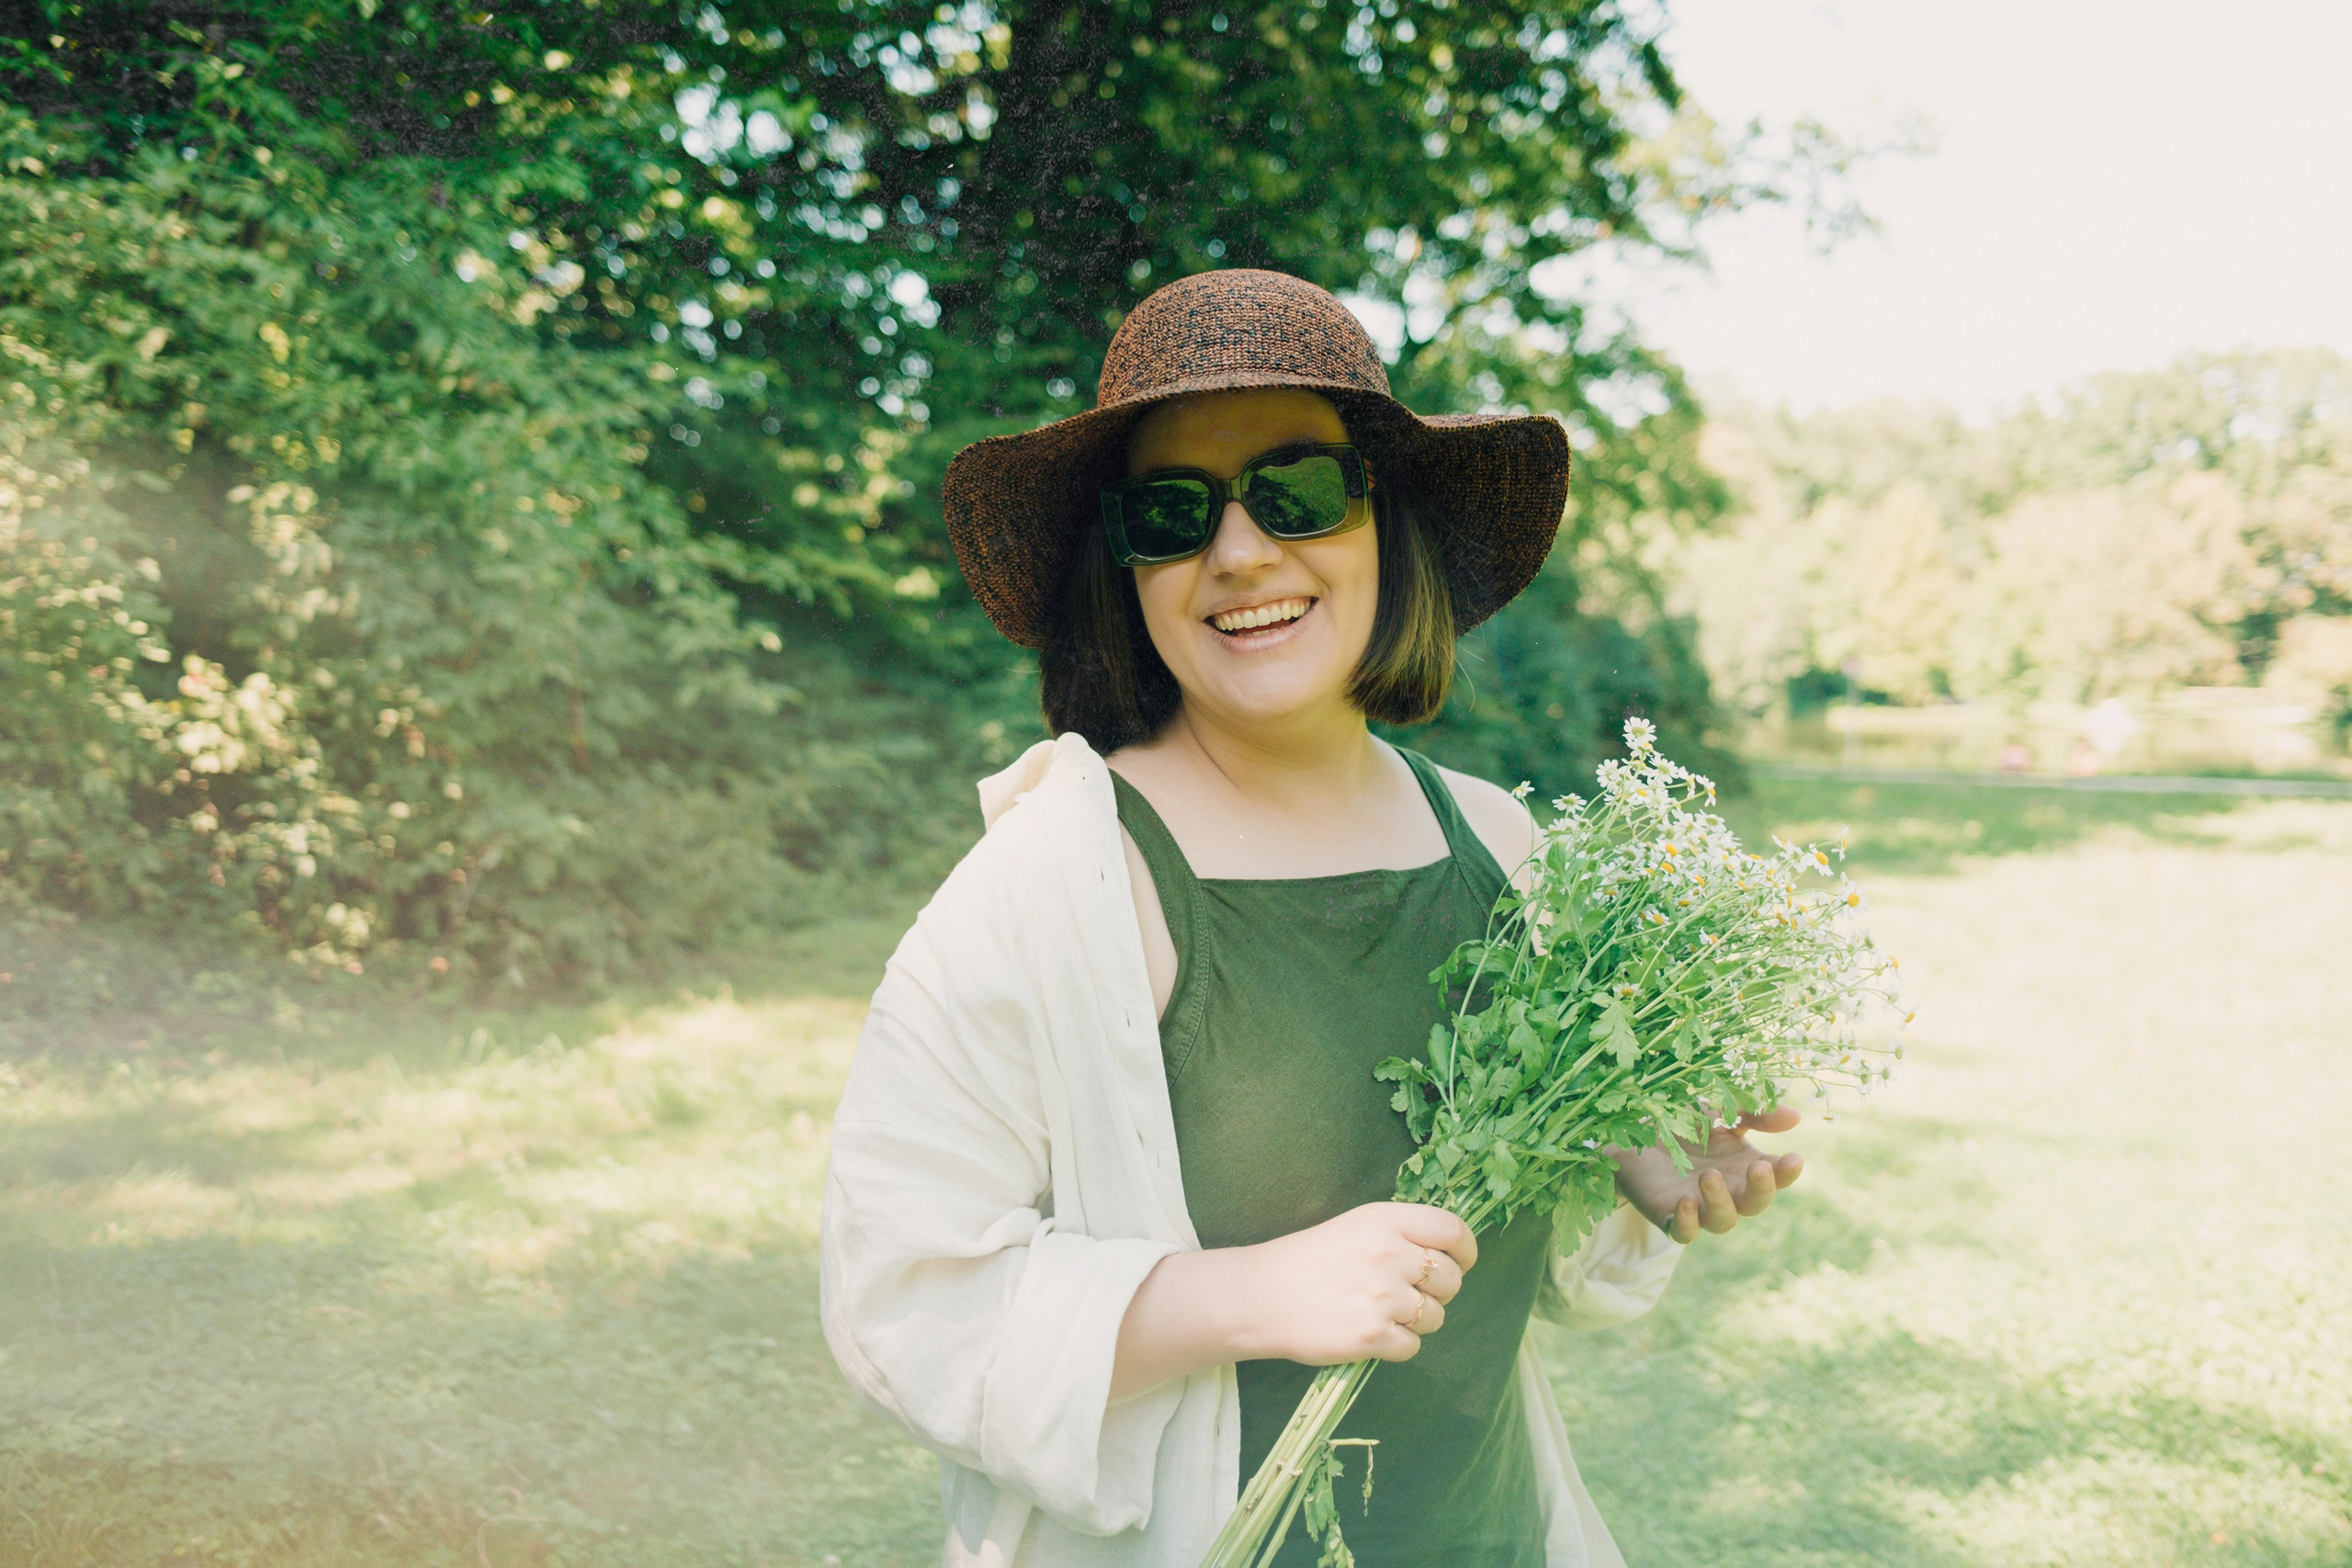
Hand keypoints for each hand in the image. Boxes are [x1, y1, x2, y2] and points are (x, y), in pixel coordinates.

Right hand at [1110, 1201, 1476, 1395]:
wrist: (1261, 1295)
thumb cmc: (1310, 1259)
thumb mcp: (1356, 1225)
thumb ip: (1401, 1232)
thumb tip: (1449, 1251)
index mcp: (1385, 1220)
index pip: (1453, 1231)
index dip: (1465, 1251)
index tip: (1461, 1262)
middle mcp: (1389, 1254)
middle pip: (1450, 1279)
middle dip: (1439, 1291)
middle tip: (1408, 1293)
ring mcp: (1382, 1296)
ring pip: (1435, 1316)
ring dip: (1417, 1320)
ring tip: (1381, 1312)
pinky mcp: (1372, 1334)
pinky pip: (1412, 1346)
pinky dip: (1397, 1345)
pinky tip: (1371, 1332)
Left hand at [1609, 1107, 1803, 1244]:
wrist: (1631, 1134)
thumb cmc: (1682, 1123)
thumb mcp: (1719, 1110)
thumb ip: (1752, 1112)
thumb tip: (1795, 1118)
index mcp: (1745, 1167)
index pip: (1776, 1175)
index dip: (1787, 1170)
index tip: (1795, 1158)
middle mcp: (1728, 1192)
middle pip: (1755, 1203)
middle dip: (1762, 1189)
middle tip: (1759, 1168)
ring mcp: (1700, 1207)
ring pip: (1723, 1221)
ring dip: (1721, 1201)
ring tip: (1710, 1176)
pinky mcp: (1670, 1217)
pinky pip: (1684, 1231)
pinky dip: (1687, 1222)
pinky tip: (1686, 1202)